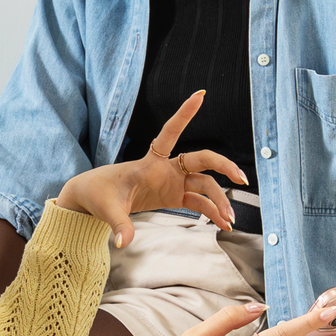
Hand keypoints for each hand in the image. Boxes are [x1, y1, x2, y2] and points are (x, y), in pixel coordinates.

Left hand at [51, 92, 243, 245]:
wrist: (94, 200)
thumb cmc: (99, 194)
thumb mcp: (107, 208)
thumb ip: (119, 224)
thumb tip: (123, 241)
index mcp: (150, 162)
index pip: (170, 132)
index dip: (184, 114)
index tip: (201, 94)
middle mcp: (167, 168)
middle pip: (202, 160)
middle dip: (224, 166)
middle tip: (241, 179)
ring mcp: (173, 182)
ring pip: (205, 186)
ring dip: (220, 201)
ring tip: (230, 221)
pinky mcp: (174, 196)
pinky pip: (199, 203)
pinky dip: (212, 213)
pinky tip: (223, 225)